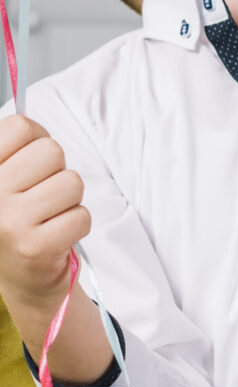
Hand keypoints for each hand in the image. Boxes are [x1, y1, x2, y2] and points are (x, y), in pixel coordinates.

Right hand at [0, 116, 87, 328]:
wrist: (20, 280)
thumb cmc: (18, 220)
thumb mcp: (7, 178)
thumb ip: (16, 146)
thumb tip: (25, 106)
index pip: (20, 126)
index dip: (36, 141)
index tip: (28, 164)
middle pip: (51, 151)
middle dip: (56, 172)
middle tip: (41, 197)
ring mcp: (8, 221)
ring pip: (71, 182)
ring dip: (69, 200)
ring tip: (48, 217)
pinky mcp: (35, 246)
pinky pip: (82, 215)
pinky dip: (76, 224)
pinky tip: (56, 235)